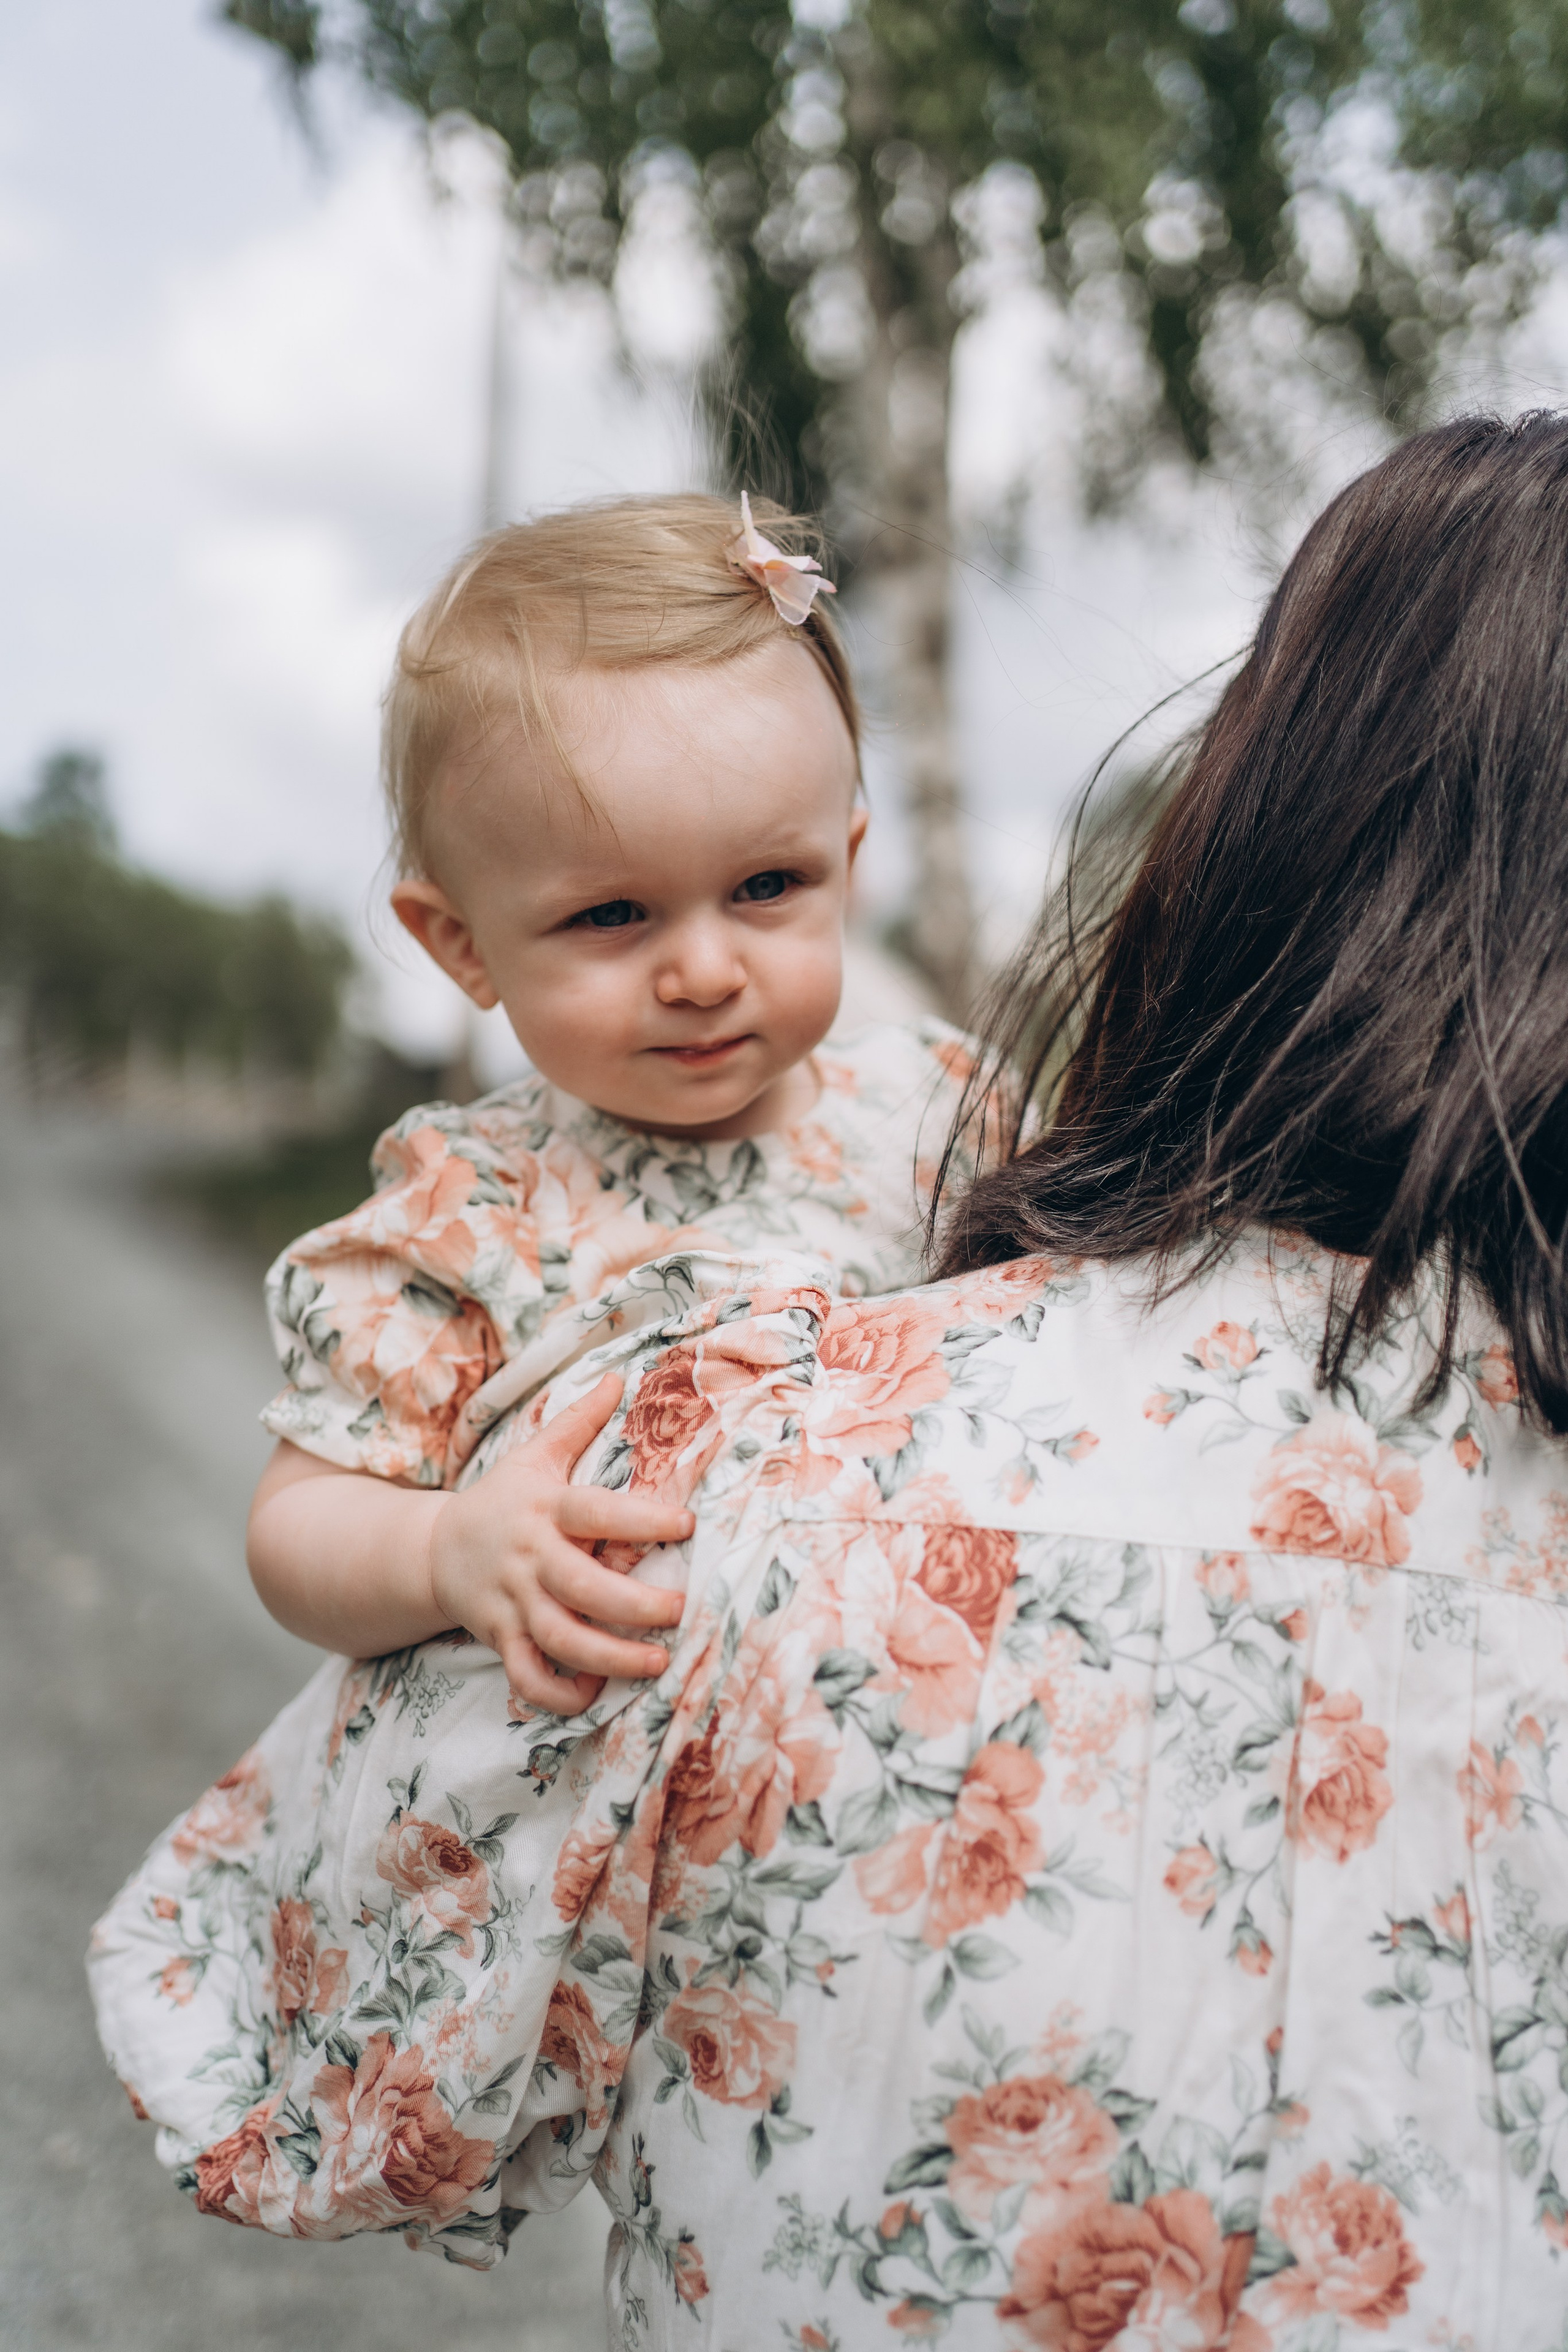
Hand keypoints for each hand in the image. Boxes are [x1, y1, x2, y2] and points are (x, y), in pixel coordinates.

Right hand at [426, 1372, 691, 1711]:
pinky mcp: (499, 1637)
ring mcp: (511, 1602)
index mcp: (545, 1507)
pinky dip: (556, 1693)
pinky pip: (525, 1676)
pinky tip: (593, 1695)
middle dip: (633, 1605)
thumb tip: (619, 1374)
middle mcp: (529, 1557)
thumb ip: (578, 1420)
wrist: (432, 1549)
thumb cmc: (502, 1499)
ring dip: (607, 1658)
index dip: (641, 1519)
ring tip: (654, 1664)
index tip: (687, 1525)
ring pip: (558, 1639)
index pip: (595, 1512)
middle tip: (679, 1611)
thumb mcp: (534, 1455)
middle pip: (581, 1588)